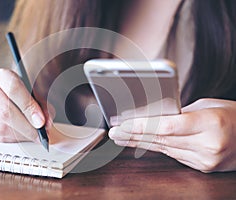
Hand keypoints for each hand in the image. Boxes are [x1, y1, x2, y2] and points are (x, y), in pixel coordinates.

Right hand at [0, 68, 53, 142]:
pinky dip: (12, 139)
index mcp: (3, 76)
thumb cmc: (23, 92)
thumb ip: (43, 106)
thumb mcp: (35, 92)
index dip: (29, 108)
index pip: (15, 90)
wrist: (6, 93)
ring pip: (0, 126)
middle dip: (26, 127)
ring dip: (20, 135)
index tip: (41, 122)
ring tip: (33, 136)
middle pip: (5, 111)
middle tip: (40, 135)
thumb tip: (46, 124)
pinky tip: (22, 136)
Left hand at [109, 98, 235, 171]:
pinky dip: (156, 147)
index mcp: (211, 124)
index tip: (122, 125)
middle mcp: (208, 145)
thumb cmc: (233, 115)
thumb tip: (154, 117)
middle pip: (161, 140)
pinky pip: (173, 155)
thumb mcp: (209, 105)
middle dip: (134, 135)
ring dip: (140, 143)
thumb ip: (182, 113)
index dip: (142, 126)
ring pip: (164, 149)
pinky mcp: (202, 166)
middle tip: (114, 132)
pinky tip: (140, 144)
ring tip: (121, 137)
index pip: (168, 126)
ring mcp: (205, 160)